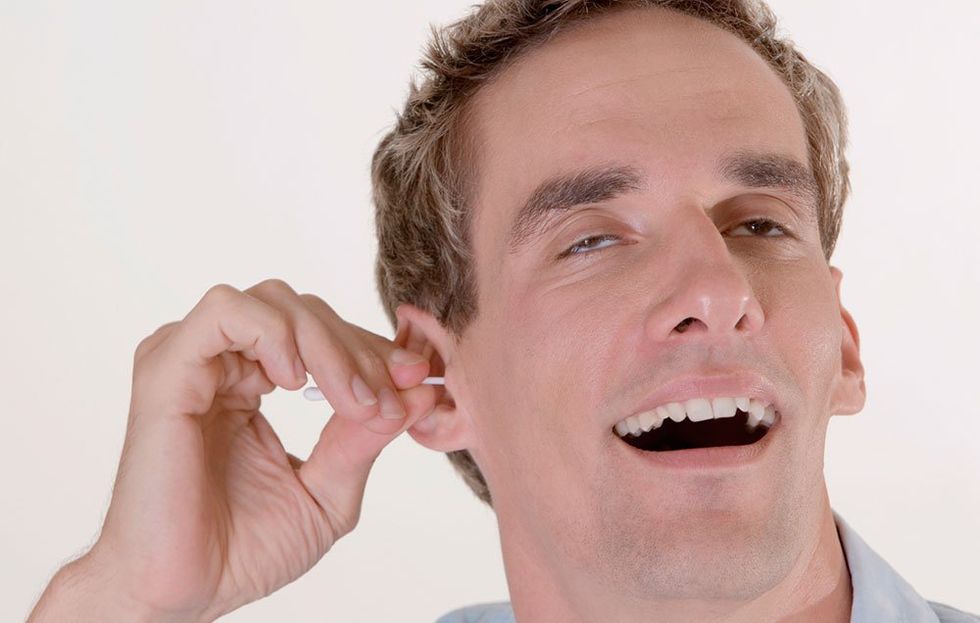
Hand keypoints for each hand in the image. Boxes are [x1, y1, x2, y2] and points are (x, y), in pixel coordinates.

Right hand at [30, 279, 436, 621]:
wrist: (187, 593)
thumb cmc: (245, 550)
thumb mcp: (328, 489)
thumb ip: (366, 436)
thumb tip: (420, 391)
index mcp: (254, 382)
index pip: (322, 334)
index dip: (373, 350)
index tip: (416, 381)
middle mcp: (222, 364)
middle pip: (304, 310)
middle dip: (359, 351)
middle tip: (387, 401)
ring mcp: (192, 362)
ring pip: (273, 301)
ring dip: (328, 344)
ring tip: (350, 401)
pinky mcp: (167, 371)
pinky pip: (225, 313)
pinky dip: (274, 334)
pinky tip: (294, 383)